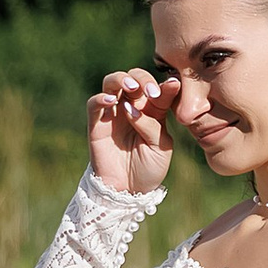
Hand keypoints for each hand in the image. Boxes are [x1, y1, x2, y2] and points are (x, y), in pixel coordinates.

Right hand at [88, 69, 177, 194]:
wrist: (129, 190)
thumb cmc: (149, 168)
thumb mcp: (162, 147)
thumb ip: (154, 123)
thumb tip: (143, 102)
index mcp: (153, 110)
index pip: (157, 88)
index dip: (164, 84)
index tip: (173, 85)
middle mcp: (133, 106)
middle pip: (134, 78)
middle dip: (142, 79)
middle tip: (150, 92)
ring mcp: (113, 113)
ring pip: (112, 82)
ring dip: (122, 80)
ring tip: (131, 88)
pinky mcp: (97, 123)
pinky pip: (94, 103)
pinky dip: (101, 98)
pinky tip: (112, 101)